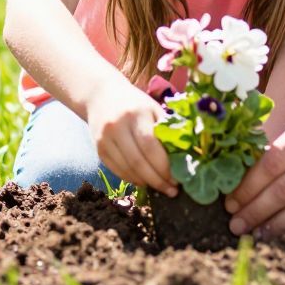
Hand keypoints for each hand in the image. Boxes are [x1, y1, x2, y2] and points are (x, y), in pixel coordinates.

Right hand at [85, 81, 176, 196]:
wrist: (100, 95)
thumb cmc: (134, 103)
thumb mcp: (152, 108)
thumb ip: (166, 129)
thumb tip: (185, 154)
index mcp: (136, 114)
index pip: (151, 147)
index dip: (165, 167)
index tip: (178, 178)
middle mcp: (117, 127)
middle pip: (138, 162)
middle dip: (157, 180)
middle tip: (172, 190)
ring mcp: (105, 139)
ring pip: (127, 169)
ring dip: (145, 182)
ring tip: (160, 187)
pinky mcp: (99, 149)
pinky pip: (116, 170)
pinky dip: (132, 179)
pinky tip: (144, 181)